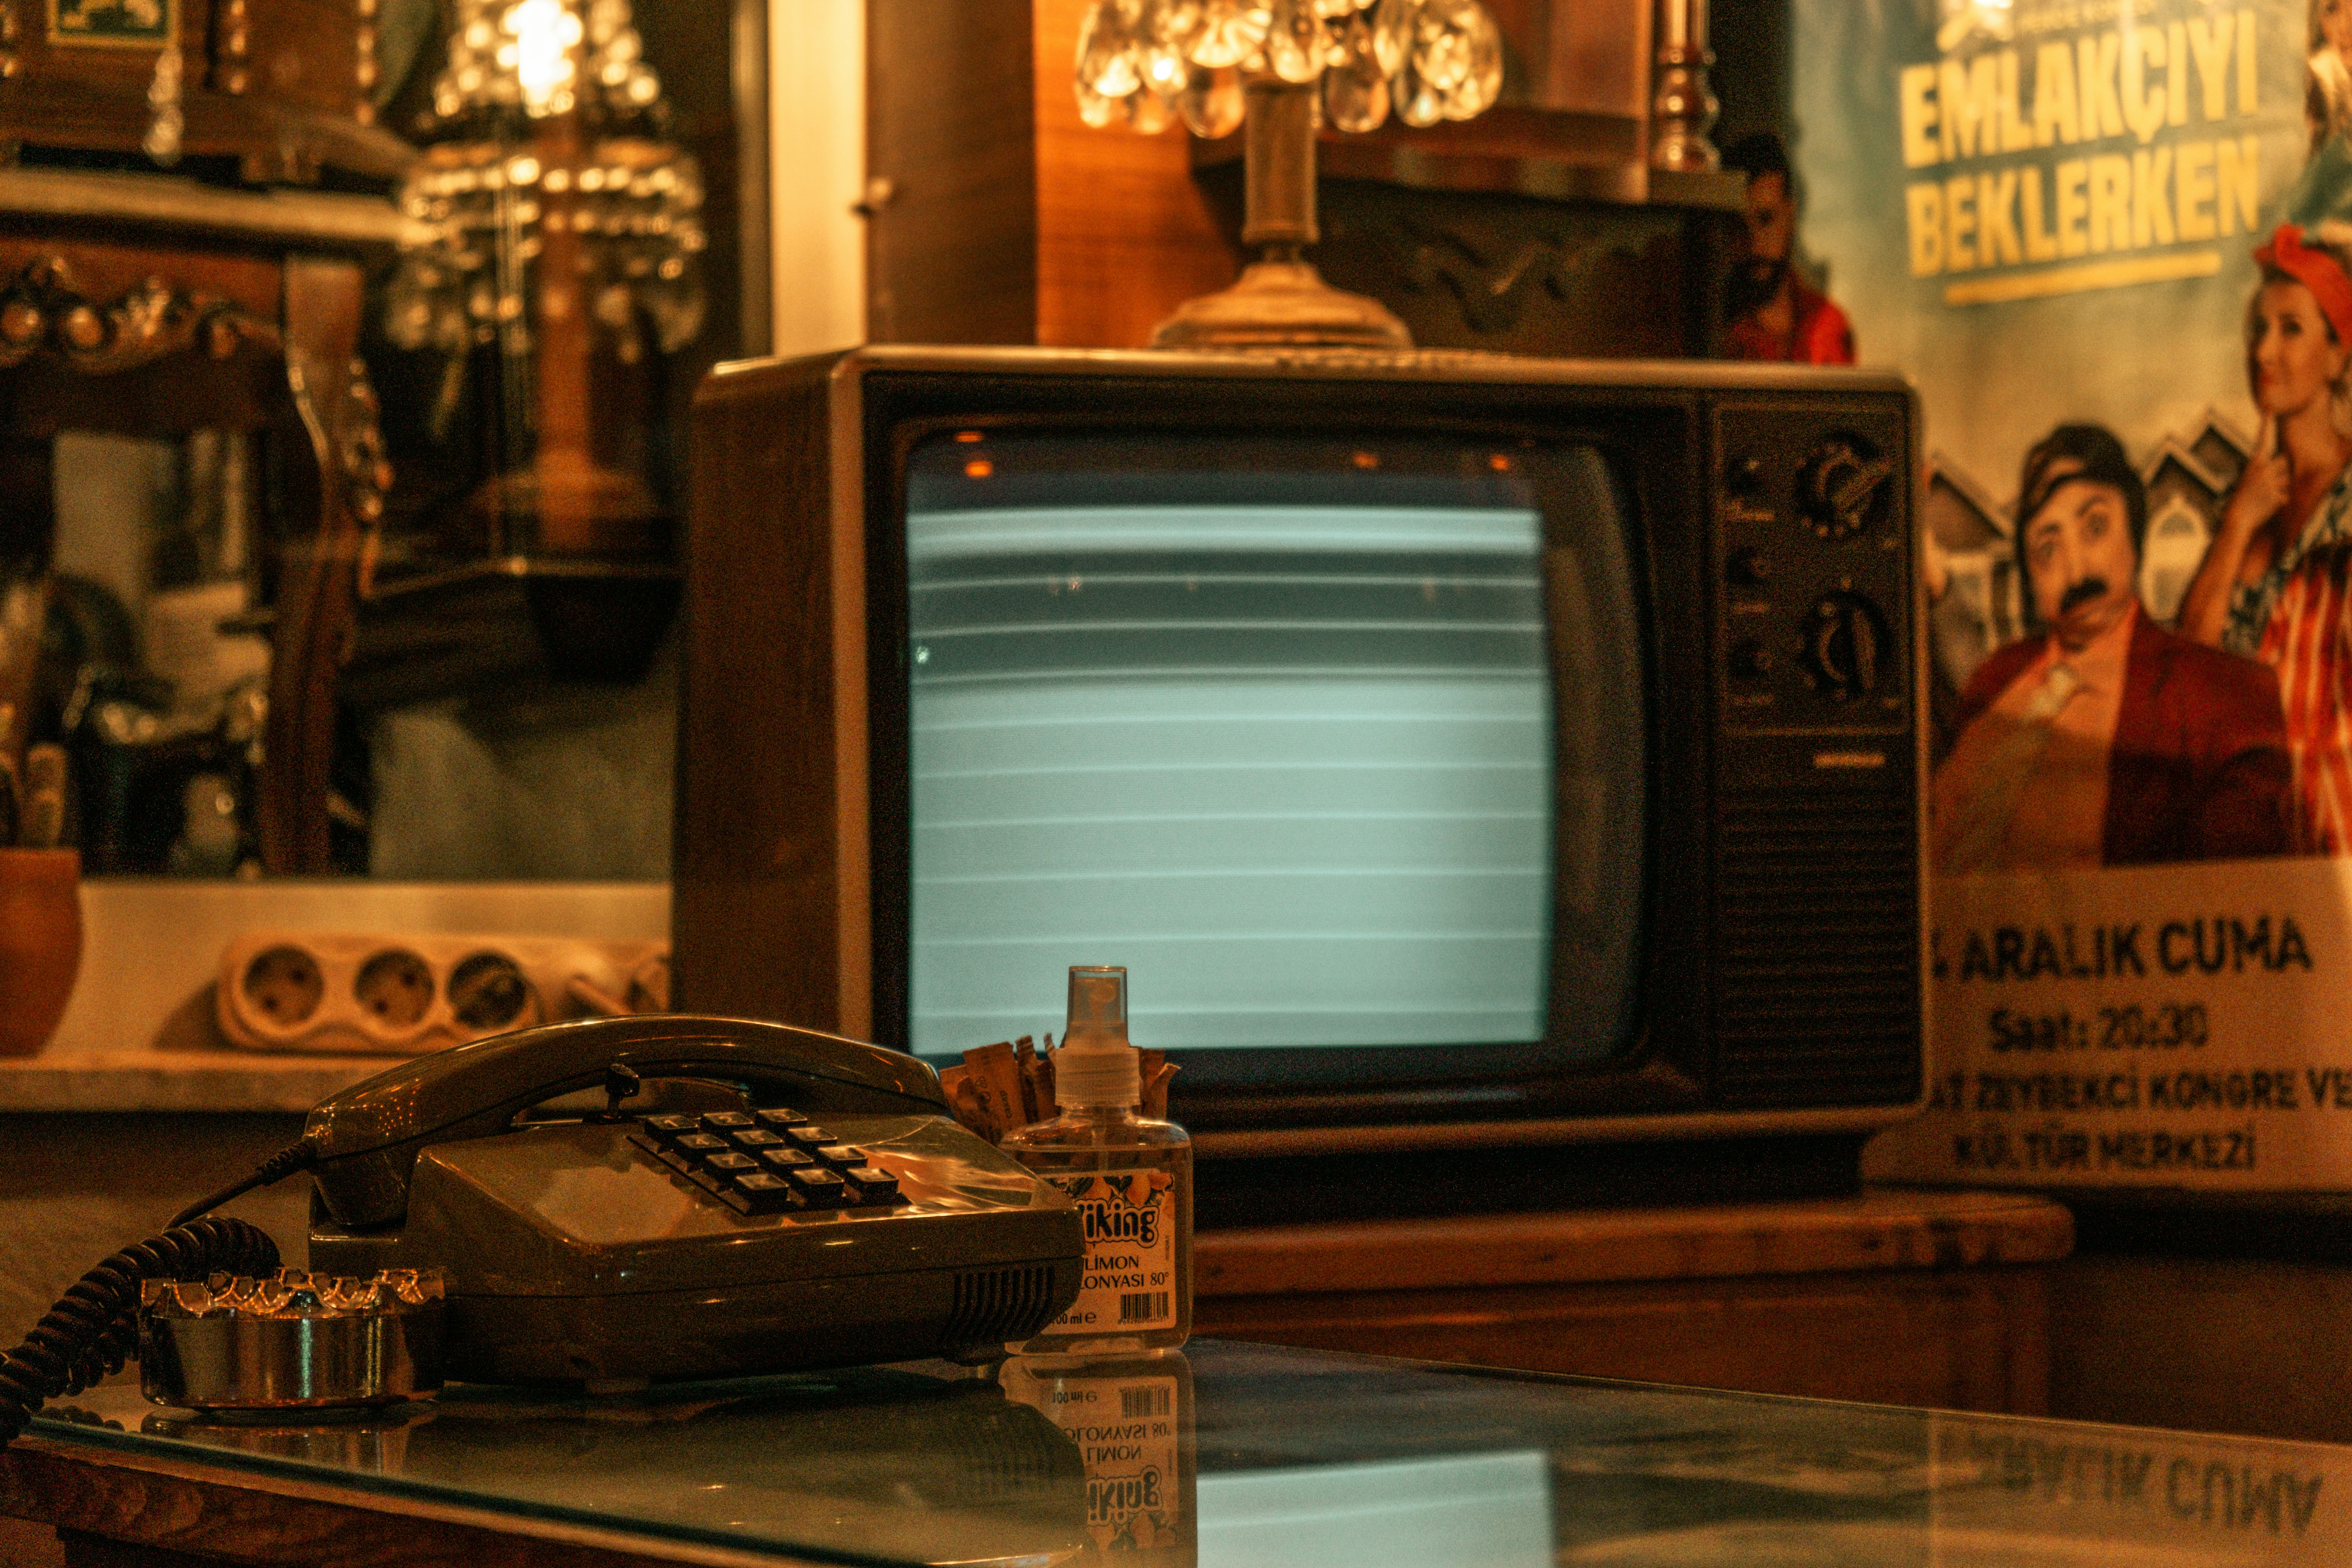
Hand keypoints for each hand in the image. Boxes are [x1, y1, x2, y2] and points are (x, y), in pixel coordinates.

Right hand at [2222, 414, 2289, 540]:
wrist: (2237, 519)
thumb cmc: (2240, 499)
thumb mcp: (2248, 479)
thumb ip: (2264, 469)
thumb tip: (2284, 463)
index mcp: (2254, 463)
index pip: (2262, 440)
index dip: (2266, 424)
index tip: (2268, 409)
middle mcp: (2264, 470)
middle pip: (2284, 461)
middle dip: (2282, 469)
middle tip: (2268, 481)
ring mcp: (2272, 482)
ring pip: (2288, 478)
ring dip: (2281, 486)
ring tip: (2265, 495)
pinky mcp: (2278, 496)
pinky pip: (2286, 495)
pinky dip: (2279, 501)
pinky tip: (2266, 506)